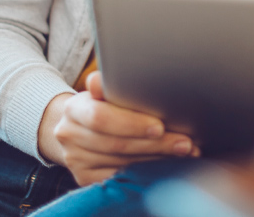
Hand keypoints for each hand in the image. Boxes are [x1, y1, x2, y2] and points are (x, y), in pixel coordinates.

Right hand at [39, 71, 199, 185]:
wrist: (77, 126)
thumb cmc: (101, 102)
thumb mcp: (104, 91)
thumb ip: (110, 85)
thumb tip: (106, 74)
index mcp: (74, 108)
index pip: (101, 117)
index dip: (132, 123)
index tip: (161, 126)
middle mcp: (69, 135)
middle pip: (116, 144)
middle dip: (155, 144)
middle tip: (185, 143)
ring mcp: (75, 159)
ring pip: (121, 163)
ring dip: (157, 159)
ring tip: (184, 152)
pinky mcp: (83, 178)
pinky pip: (118, 178)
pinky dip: (145, 172)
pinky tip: (166, 166)